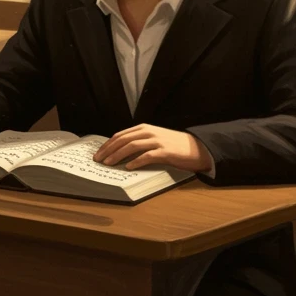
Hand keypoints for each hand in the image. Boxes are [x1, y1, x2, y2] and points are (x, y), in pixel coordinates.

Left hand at [92, 124, 211, 172]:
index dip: (107, 144)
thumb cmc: (173, 146)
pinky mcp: (165, 151)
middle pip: (123, 140)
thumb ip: (139, 142)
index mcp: (144, 128)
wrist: (196, 148)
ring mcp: (157, 141)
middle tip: (99, 160)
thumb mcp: (153, 139)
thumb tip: (119, 153)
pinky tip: (129, 167)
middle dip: (108, 150)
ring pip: (132, 146)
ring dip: (118, 155)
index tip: (98, 154)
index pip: (120, 135)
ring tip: (109, 164)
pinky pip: (147, 156)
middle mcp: (149, 132)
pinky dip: (136, 161)